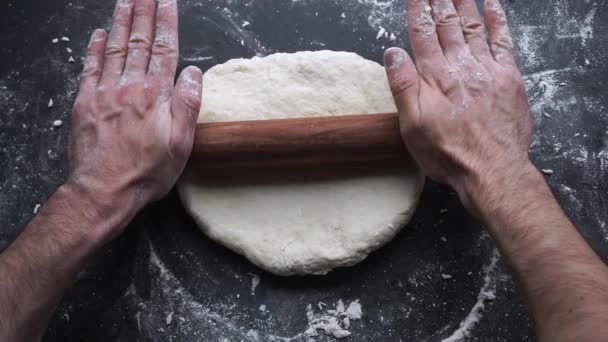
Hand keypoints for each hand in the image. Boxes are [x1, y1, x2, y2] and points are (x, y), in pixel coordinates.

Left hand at [67, 0, 201, 234]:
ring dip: (120, 22)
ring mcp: (105, 92)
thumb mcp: (181, 143)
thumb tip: (193, 71)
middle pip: (138, 42)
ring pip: (114, 48)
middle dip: (143, 13)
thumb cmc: (147, 171)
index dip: (166, 23)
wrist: (104, 189)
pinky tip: (98, 34)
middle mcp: (129, 87)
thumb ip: (187, 104)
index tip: (167, 3)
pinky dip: (94, 48)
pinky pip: (90, 67)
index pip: (164, 50)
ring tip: (126, 1)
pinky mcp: (85, 103)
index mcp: (156, 95)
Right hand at [384, 0, 532, 203]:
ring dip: (463, 4)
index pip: (422, 34)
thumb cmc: (449, 153)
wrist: (492, 169)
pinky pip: (502, 41)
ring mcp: (487, 70)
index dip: (417, 11)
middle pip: (447, 25)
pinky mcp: (508, 78)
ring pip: (472, 27)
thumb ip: (403, 86)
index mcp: (435, 77)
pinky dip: (496, 20)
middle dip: (439, 1)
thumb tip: (393, 53)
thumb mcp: (413, 126)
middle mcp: (461, 67)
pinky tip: (491, 5)